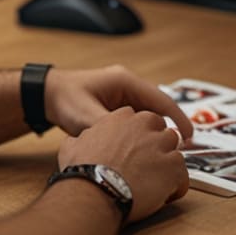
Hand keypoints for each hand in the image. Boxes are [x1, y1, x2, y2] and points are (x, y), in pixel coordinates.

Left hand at [44, 65, 193, 140]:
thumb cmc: (64, 100)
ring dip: (154, 131)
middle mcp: (127, 85)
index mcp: (125, 81)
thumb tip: (131, 146)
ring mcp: (121, 95)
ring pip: (146, 115)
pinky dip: (141, 132)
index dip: (178, 118)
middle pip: (157, 108)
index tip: (190, 136)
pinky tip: (143, 149)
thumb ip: (110, 129)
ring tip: (163, 153)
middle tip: (178, 151)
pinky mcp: (115, 105)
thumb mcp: (87, 117)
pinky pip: (135, 119)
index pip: (161, 99)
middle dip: (168, 128)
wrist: (45, 95)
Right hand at [57, 106, 189, 223]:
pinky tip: (164, 195)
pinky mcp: (173, 166)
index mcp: (122, 116)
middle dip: (157, 146)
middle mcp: (145, 125)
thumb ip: (83, 139)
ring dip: (167, 164)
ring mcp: (161, 144)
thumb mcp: (73, 145)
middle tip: (147, 165)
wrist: (95, 189)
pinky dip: (176, 184)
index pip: (140, 120)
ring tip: (156, 182)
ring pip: (175, 150)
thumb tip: (78, 143)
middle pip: (161, 130)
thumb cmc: (83, 169)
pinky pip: (183, 174)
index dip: (138, 137)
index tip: (134, 149)